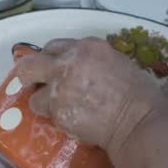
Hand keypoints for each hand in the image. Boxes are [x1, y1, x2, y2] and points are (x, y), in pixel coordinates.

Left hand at [15, 37, 167, 155]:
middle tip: (35, 85)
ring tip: (61, 109)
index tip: (52, 69)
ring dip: (44, 103)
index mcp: (86, 47)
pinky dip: (57, 118)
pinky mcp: (57, 111)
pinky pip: (48, 115)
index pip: (54, 46)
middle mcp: (68, 63)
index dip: (51, 59)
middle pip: (29, 64)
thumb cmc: (138, 94)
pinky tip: (73, 119)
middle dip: (29, 75)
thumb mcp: (115, 62)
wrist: (138, 121)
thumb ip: (89, 60)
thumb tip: (74, 68)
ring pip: (34, 96)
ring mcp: (60, 87)